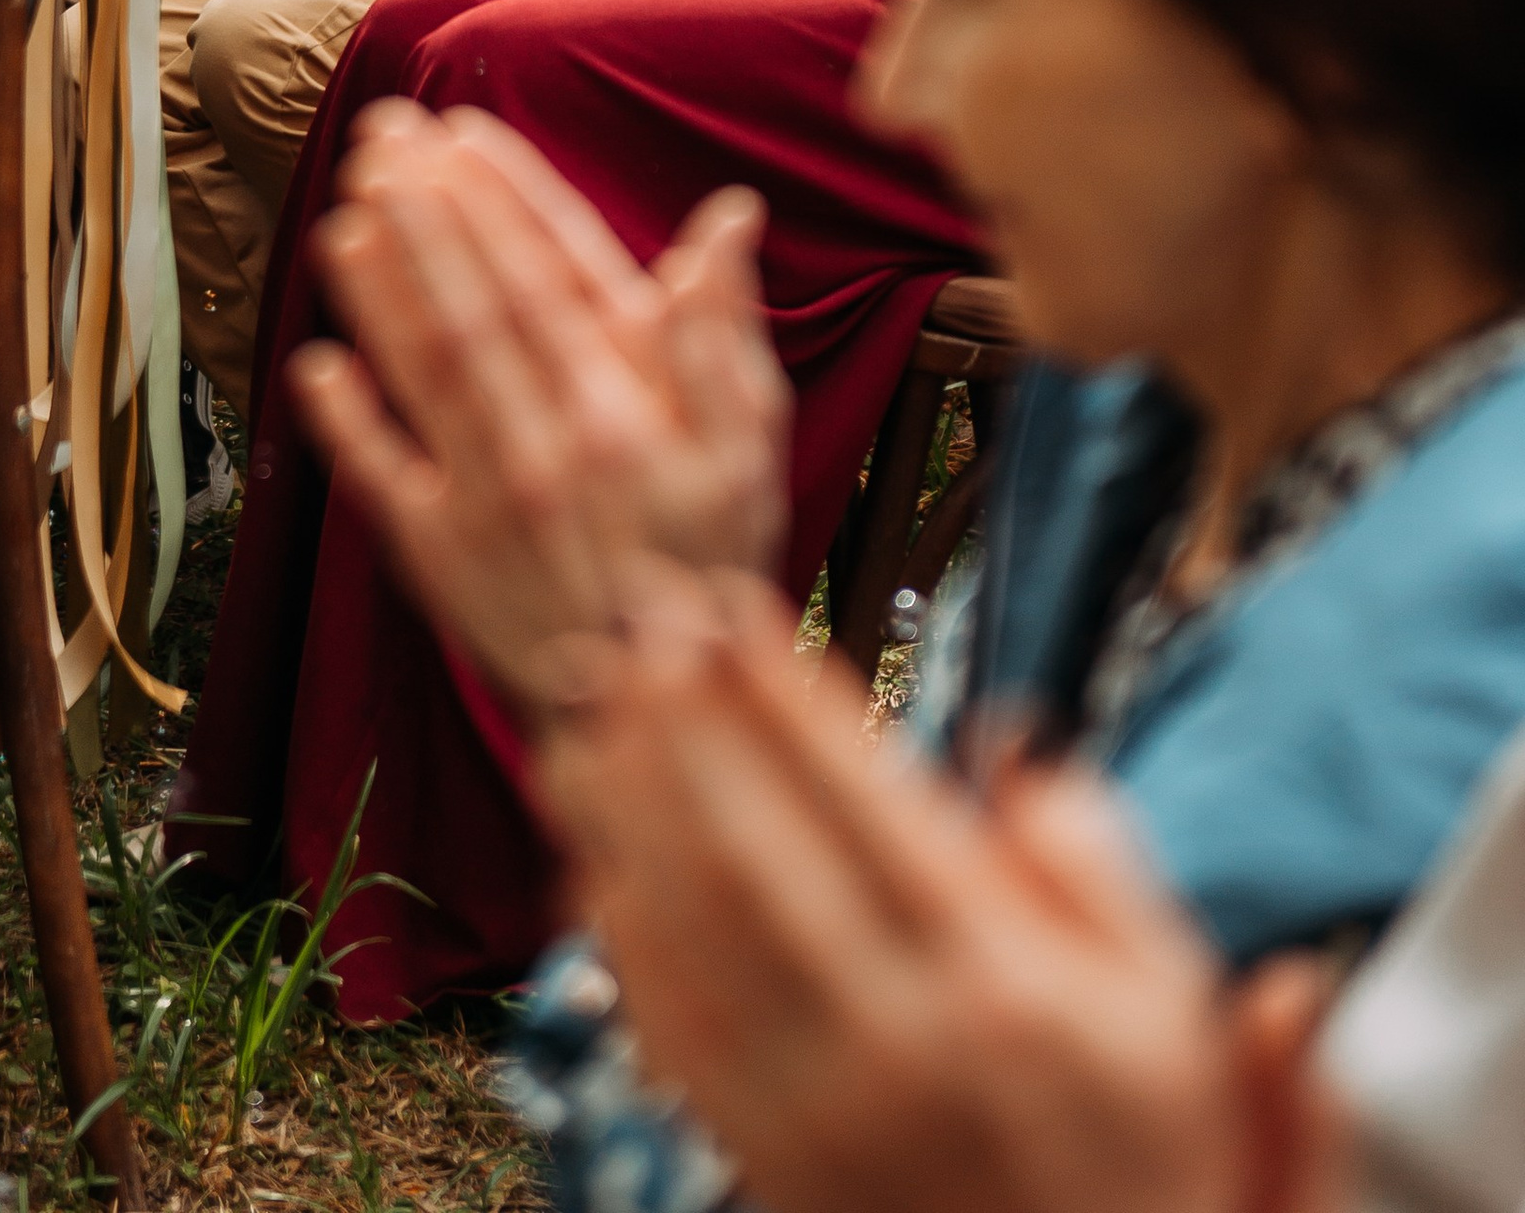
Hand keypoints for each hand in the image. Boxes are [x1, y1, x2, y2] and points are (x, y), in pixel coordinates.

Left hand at [290, 113, 789, 711]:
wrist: (658, 704)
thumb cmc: (706, 556)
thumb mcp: (749, 444)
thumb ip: (724, 328)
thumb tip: (728, 217)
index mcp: (627, 404)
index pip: (555, 273)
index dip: (503, 198)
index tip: (461, 135)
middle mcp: (553, 441)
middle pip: (478, 303)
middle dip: (426, 212)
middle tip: (381, 139)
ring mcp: (490, 498)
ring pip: (424, 370)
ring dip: (380, 288)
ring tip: (344, 214)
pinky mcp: (441, 554)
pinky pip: (384, 476)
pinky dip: (349, 421)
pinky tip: (316, 361)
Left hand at [535, 570, 1344, 1212]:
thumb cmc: (1151, 1157)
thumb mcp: (1176, 1010)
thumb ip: (1103, 871)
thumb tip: (1016, 758)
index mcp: (1003, 982)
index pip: (865, 802)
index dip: (785, 694)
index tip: (732, 607)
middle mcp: (900, 1042)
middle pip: (755, 850)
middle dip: (686, 721)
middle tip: (642, 615)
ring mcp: (823, 1111)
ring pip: (694, 932)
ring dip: (627, 807)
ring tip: (587, 707)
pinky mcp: (771, 1164)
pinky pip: (671, 1033)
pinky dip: (620, 934)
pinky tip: (590, 855)